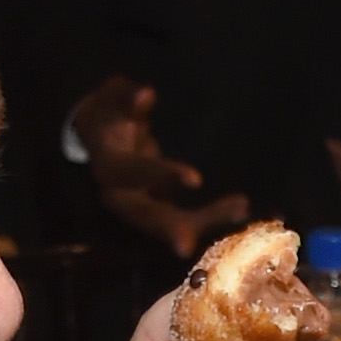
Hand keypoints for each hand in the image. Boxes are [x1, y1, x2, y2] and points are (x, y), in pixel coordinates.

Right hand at [71, 76, 247, 260]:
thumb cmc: (109, 112)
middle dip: (169, 228)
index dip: (162, 174)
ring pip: (170, 222)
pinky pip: (186, 218)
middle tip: (187, 246)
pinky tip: (241, 207)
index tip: (195, 180)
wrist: (100, 133)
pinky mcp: (158, 209)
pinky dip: (212, 215)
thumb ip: (126, 98)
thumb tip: (146, 95)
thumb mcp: (111, 97)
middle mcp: (121, 194)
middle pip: (145, 215)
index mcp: (109, 166)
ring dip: (204, 222)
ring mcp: (140, 205)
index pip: (133, 172)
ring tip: (240, 209)